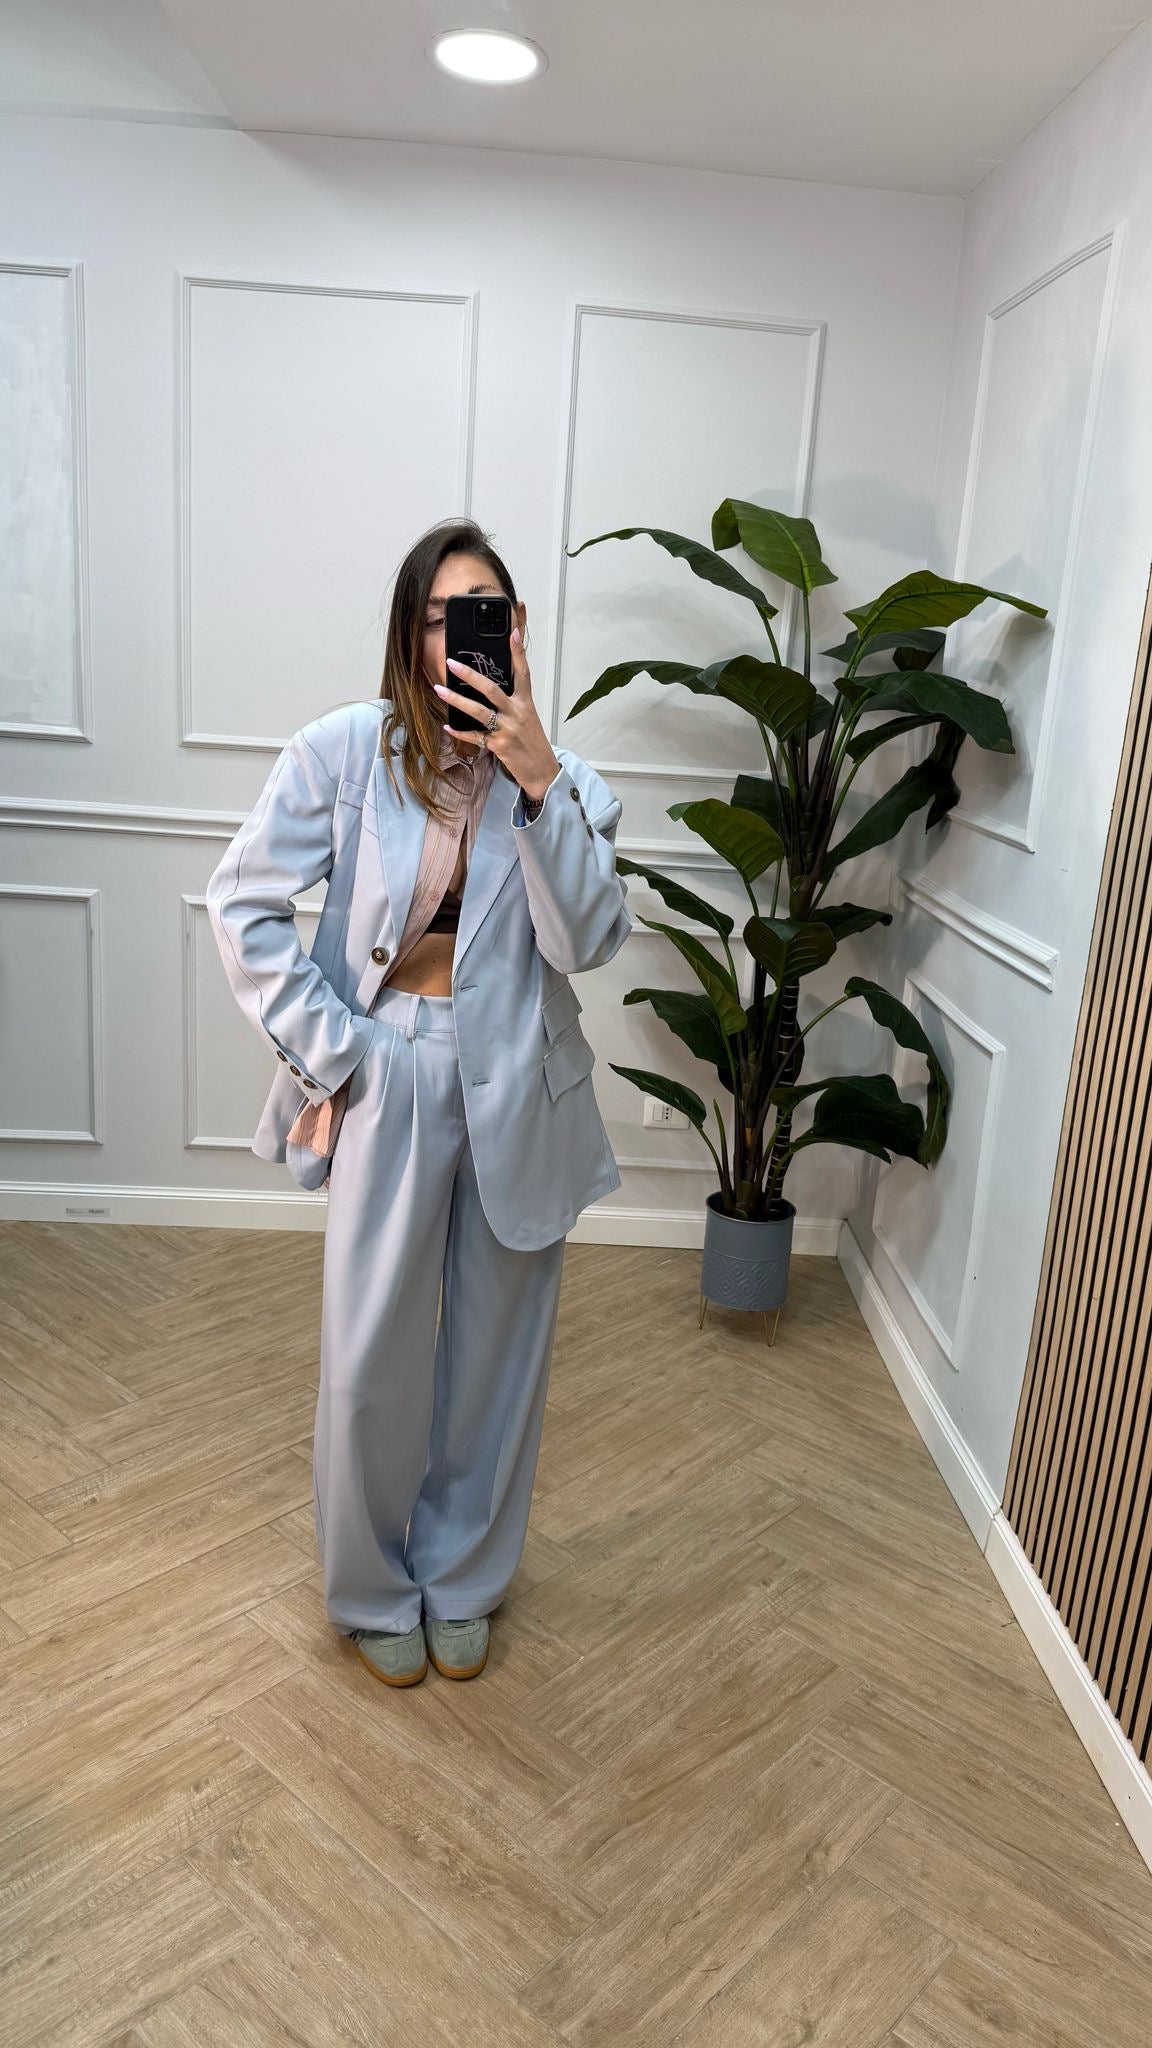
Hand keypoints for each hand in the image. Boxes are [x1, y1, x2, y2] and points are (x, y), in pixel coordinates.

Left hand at [434, 628, 559, 797]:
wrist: (542, 771)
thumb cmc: (532, 742)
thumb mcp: (528, 717)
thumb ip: (513, 701)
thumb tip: (492, 688)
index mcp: (526, 703)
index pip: (522, 672)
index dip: (517, 652)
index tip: (511, 632)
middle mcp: (517, 713)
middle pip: (492, 689)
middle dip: (470, 675)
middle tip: (451, 663)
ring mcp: (507, 730)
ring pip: (478, 711)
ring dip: (456, 700)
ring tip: (439, 689)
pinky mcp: (498, 746)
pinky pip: (474, 737)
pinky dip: (459, 732)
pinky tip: (447, 726)